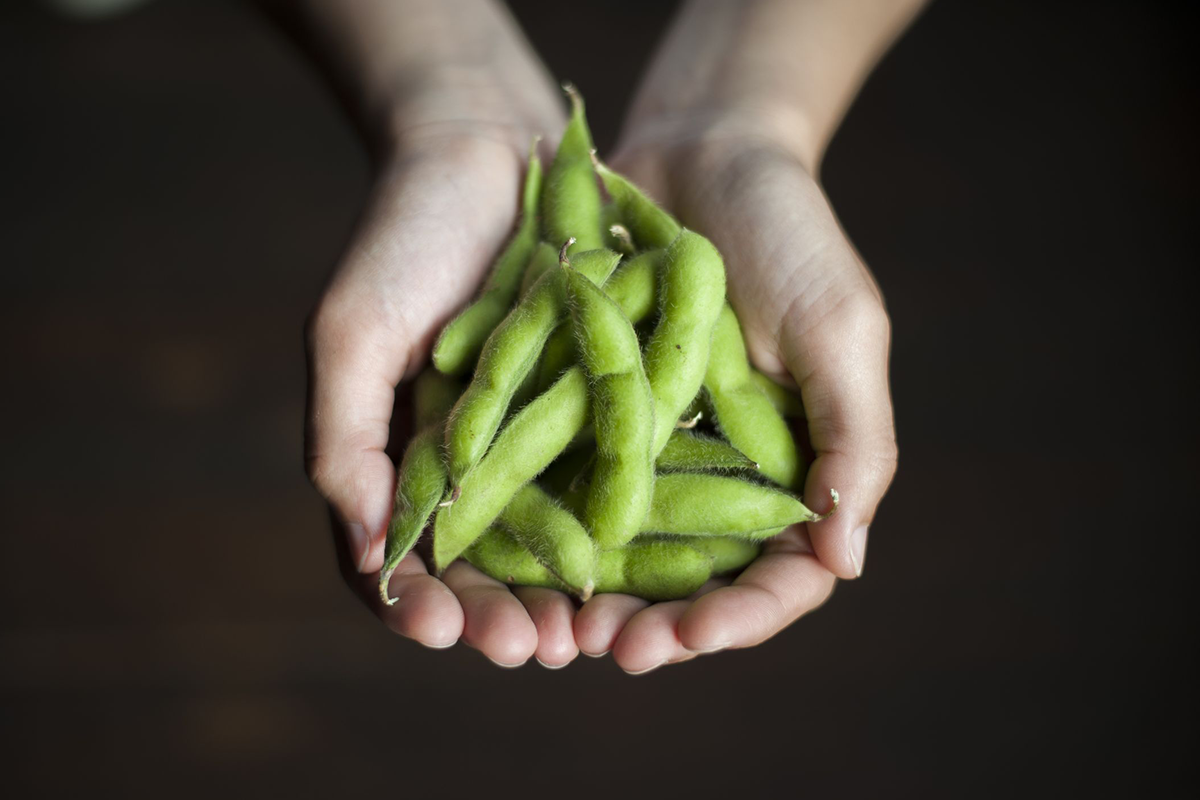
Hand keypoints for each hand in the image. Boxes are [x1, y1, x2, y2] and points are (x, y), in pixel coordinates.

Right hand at [305, 71, 597, 665]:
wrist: (489, 155)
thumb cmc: (402, 240)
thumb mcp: (351, 336)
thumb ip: (345, 442)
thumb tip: (369, 553)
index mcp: (396, 461)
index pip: (399, 562)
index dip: (418, 604)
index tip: (442, 627)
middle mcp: (466, 467)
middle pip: (481, 572)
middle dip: (503, 619)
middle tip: (534, 650)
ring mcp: (530, 445)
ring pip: (548, 548)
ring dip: (563, 598)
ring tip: (586, 636)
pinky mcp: (589, 415)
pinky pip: (603, 487)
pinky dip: (616, 534)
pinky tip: (638, 566)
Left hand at [571, 116, 896, 672]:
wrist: (700, 151)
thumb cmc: (790, 235)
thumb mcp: (839, 330)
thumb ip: (853, 441)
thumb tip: (844, 562)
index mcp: (793, 470)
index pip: (779, 576)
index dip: (741, 616)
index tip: (695, 633)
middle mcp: (720, 475)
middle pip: (693, 583)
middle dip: (657, 626)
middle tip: (611, 651)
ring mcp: (651, 450)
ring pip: (622, 552)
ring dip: (591, 596)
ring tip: (555, 627)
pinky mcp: (591, 415)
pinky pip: (565, 483)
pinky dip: (542, 522)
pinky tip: (507, 551)